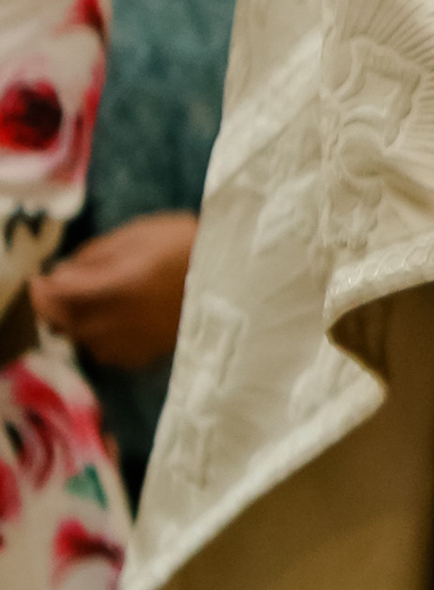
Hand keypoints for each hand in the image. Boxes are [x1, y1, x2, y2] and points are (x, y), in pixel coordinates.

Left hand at [31, 212, 198, 370]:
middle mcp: (114, 321)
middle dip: (59, 304)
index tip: (45, 277)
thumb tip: (60, 275)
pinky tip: (119, 322)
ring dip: (80, 321)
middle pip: (63, 321)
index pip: (53, 296)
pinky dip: (102, 338)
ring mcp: (130, 343)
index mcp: (110, 287)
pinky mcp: (145, 355)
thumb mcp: (137, 234)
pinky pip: (106, 351)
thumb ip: (93, 257)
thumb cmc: (187, 245)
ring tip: (98, 303)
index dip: (42, 288)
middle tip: (72, 286)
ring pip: (82, 338)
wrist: (236, 277)